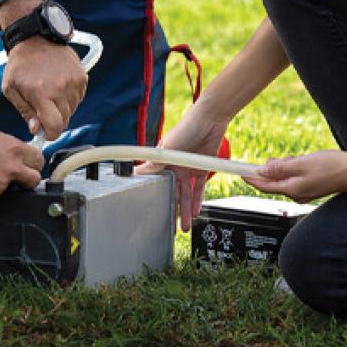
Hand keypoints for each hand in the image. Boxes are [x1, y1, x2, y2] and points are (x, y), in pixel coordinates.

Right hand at [0, 124, 44, 203]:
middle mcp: (12, 168)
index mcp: (14, 150)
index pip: (39, 159)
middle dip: (30, 178)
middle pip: (35, 179)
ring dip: (3, 184)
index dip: (34, 161)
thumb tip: (11, 150)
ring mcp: (1, 185)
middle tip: (21, 176)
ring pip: (11, 189)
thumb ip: (5, 143)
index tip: (31, 163)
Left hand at [1, 37, 86, 140]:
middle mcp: (60, 88)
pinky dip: (70, 97)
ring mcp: (73, 82)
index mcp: (41, 93)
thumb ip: (25, 112)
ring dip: (62, 108)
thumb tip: (36, 129)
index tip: (46, 132)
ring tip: (50, 94)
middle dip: (54, 121)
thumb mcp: (11, 89)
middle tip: (44, 110)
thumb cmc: (20, 65)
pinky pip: (79, 98)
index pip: (55, 126)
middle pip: (65, 120)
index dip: (50, 134)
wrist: (34, 40)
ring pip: (73, 110)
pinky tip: (59, 87)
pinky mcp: (81, 76)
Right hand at [135, 104, 229, 230]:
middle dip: (171, 210)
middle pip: (171, 193)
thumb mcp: (167, 147)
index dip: (154, 197)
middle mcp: (174, 167)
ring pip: (185, 194)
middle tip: (170, 227)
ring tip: (185, 226)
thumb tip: (136, 172)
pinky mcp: (201, 169)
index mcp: (162, 161)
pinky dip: (198, 200)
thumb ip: (155, 163)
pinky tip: (196, 212)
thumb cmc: (186, 127)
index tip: (150, 212)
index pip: (156, 182)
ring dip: (185, 210)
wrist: (210, 120)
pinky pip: (198, 189)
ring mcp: (187, 169)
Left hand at [242, 150, 346, 202]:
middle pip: (274, 182)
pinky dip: (295, 169)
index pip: (264, 186)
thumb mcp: (302, 164)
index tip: (240, 172)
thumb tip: (262, 171)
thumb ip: (281, 169)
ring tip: (296, 159)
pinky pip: (296, 178)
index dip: (251, 178)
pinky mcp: (312, 187)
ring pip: (286, 179)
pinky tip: (302, 162)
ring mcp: (306, 192)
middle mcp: (297, 194)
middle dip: (272, 169)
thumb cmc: (333, 166)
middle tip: (277, 158)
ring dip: (285, 167)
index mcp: (293, 190)